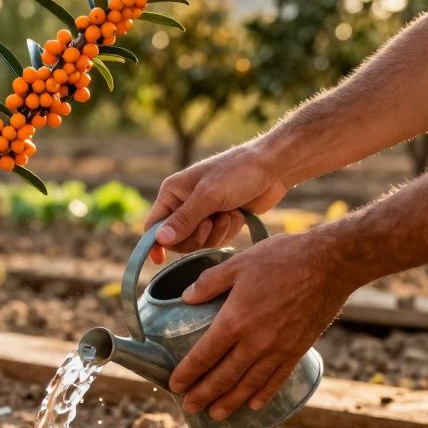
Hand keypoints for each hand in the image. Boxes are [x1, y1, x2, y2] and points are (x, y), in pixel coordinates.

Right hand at [145, 142, 289, 262]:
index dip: (154, 243)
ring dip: (217, 232)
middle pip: (177, 239)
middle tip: (210, 223)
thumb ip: (184, 220)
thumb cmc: (238, 172)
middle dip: (197, 235)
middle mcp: (184, 204)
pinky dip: (229, 229)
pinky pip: (217, 239)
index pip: (154, 224)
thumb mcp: (208, 196)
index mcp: (173, 192)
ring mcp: (204, 213)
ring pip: (199, 242)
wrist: (273, 167)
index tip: (159, 260)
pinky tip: (238, 214)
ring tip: (229, 213)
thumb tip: (160, 240)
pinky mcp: (221, 220)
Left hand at [168, 231, 355, 417]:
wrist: (332, 263)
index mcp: (235, 320)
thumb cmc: (282, 258)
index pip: (203, 355)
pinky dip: (264, 394)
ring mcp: (279, 349)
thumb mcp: (238, 263)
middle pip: (223, 377)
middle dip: (203, 395)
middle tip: (188, 407)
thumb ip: (209, 282)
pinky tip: (254, 405)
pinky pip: (278, 378)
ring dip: (230, 402)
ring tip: (215, 415)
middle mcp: (255, 342)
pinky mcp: (299, 349)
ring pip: (249, 384)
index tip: (174, 385)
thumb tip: (186, 298)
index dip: (187, 373)